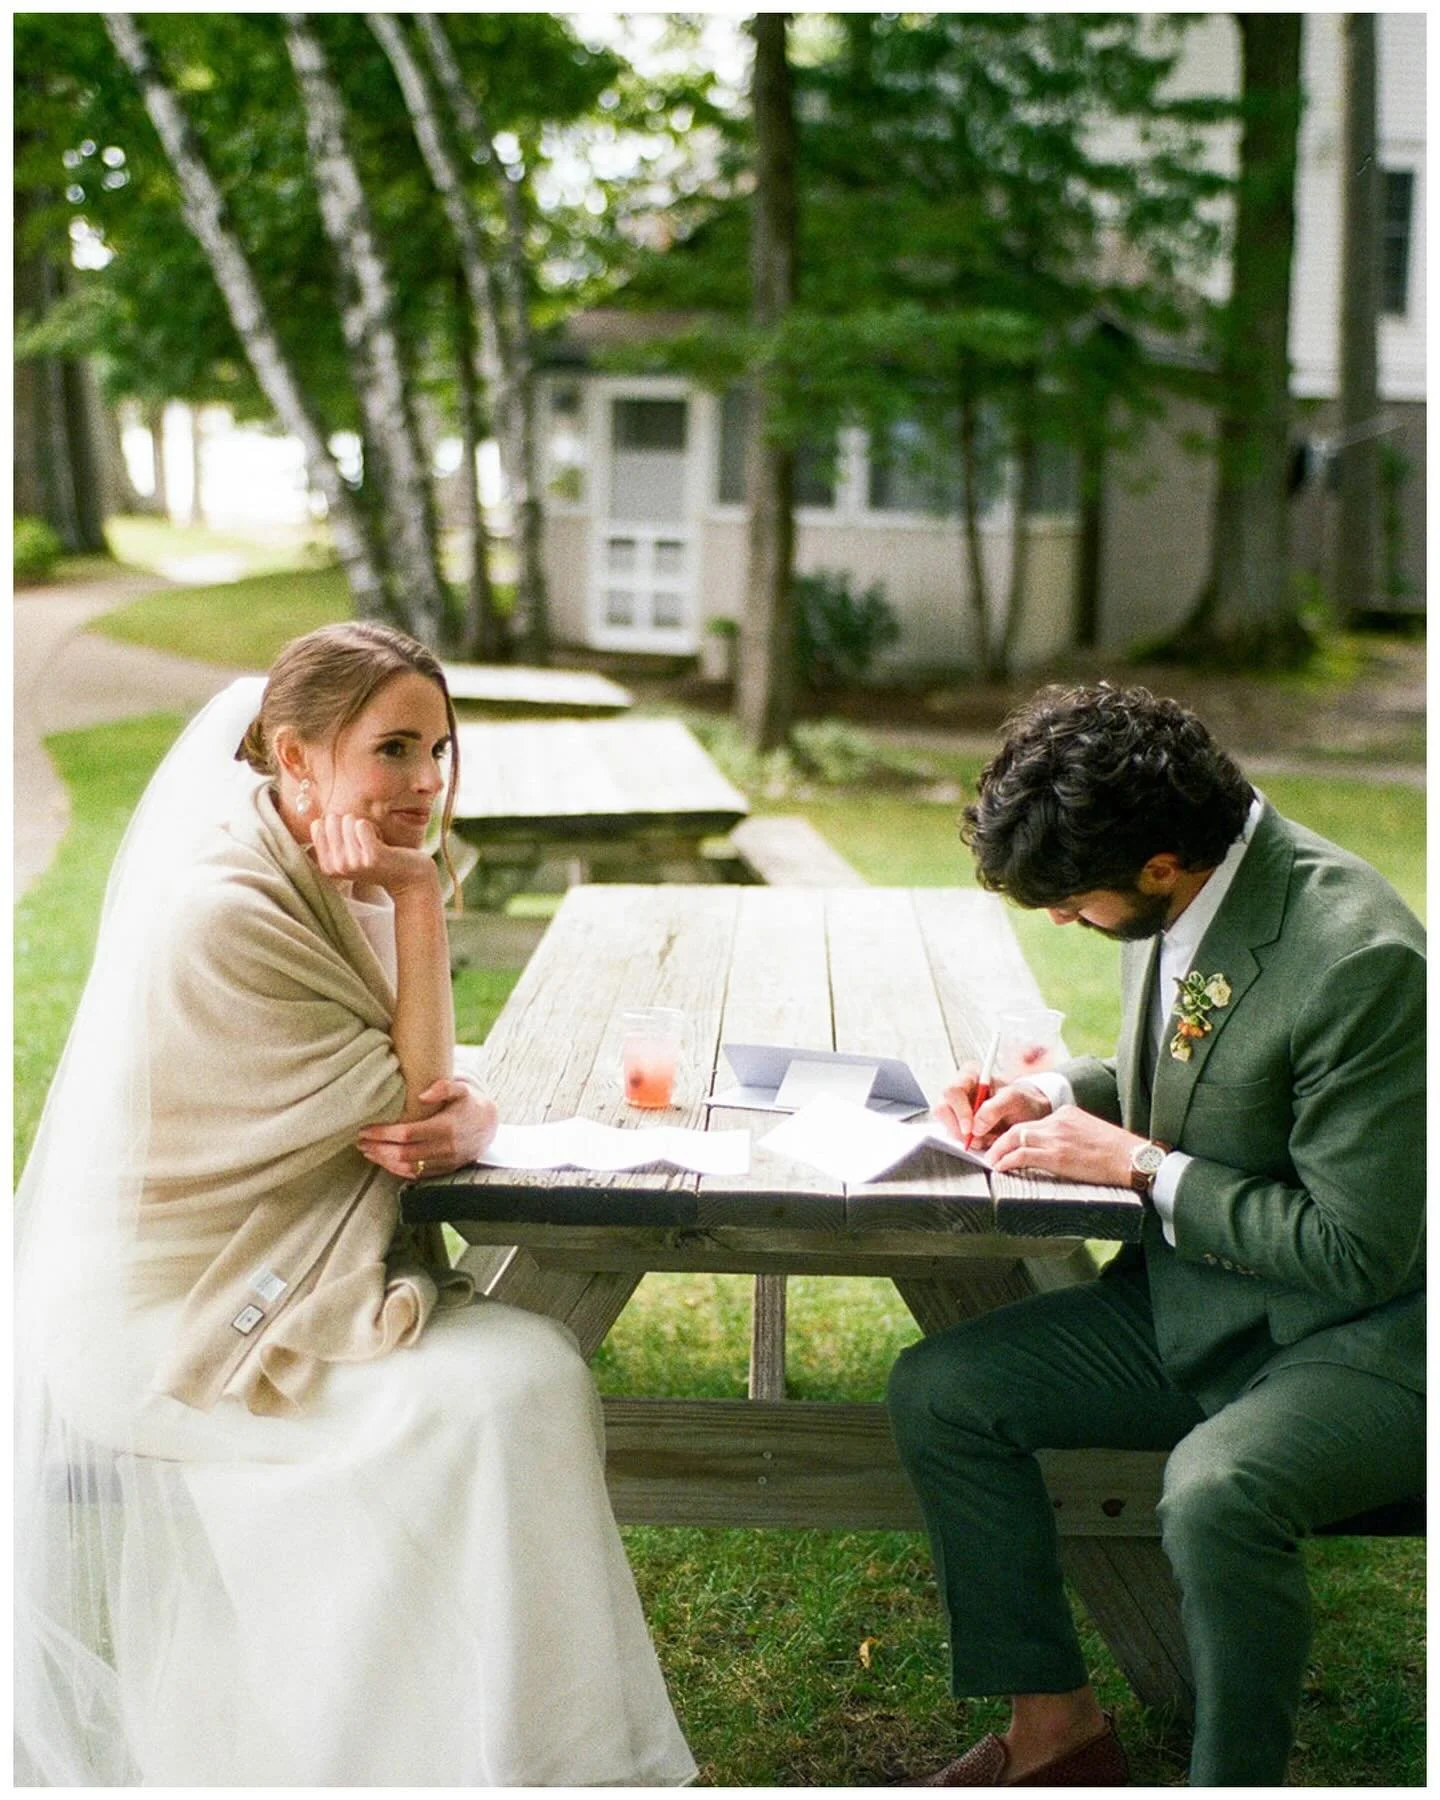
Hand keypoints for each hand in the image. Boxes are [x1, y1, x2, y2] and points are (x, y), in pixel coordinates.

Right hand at [309, 811, 436, 897]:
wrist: (408, 875)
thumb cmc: (377, 857)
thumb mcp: (348, 851)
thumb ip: (331, 838)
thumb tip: (316, 820)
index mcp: (327, 866)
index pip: (318, 825)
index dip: (337, 825)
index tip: (351, 841)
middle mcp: (337, 866)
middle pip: (331, 819)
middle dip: (351, 823)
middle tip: (365, 841)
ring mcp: (353, 863)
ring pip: (348, 820)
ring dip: (365, 826)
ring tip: (374, 843)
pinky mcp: (371, 857)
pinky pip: (362, 824)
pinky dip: (374, 827)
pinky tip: (382, 843)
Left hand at [357, 1079, 498, 1179]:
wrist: (488, 1127)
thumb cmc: (469, 1104)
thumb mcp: (462, 1089)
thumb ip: (444, 1087)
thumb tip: (423, 1094)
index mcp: (446, 1127)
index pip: (408, 1134)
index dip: (384, 1133)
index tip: (366, 1129)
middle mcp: (445, 1148)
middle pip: (403, 1153)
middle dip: (378, 1149)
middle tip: (360, 1141)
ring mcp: (444, 1162)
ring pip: (407, 1167)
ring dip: (383, 1161)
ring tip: (367, 1151)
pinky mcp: (443, 1170)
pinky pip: (415, 1175)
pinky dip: (395, 1169)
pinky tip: (383, 1160)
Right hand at [935, 1066, 1052, 1147]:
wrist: (1029, 1114)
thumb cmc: (1023, 1101)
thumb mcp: (1016, 1100)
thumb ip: (996, 1108)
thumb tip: (976, 1126)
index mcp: (970, 1075)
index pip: (952, 1091)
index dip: (959, 1111)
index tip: (971, 1129)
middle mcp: (959, 1089)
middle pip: (942, 1110)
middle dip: (959, 1129)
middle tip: (978, 1139)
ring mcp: (956, 1107)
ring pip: (946, 1125)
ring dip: (966, 1138)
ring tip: (989, 1137)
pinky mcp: (958, 1123)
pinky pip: (955, 1136)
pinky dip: (970, 1142)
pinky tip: (986, 1139)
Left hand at [988, 1103, 1145, 1187]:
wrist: (1130, 1158)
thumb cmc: (1115, 1151)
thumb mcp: (1088, 1130)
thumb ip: (1069, 1132)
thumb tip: (1056, 1146)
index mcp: (1066, 1113)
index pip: (1033, 1122)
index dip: (1016, 1134)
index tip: (1007, 1142)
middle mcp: (1057, 1121)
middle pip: (1018, 1127)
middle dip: (1000, 1140)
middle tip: (989, 1151)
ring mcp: (1055, 1137)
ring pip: (1015, 1138)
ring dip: (999, 1151)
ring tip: (991, 1162)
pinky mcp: (1055, 1155)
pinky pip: (1022, 1155)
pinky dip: (1007, 1161)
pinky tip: (1001, 1168)